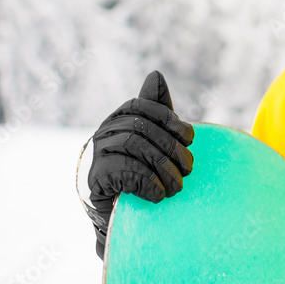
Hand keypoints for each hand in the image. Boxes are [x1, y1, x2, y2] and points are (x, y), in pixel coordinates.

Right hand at [85, 70, 194, 257]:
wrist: (116, 209)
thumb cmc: (139, 165)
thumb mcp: (152, 136)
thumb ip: (157, 109)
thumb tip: (156, 74)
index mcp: (120, 116)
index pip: (146, 107)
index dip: (171, 120)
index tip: (189, 138)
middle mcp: (105, 130)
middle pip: (143, 128)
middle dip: (172, 149)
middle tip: (188, 170)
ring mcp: (97, 152)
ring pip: (135, 147)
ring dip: (163, 169)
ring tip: (177, 186)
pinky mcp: (94, 177)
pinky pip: (125, 171)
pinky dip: (148, 183)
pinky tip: (158, 194)